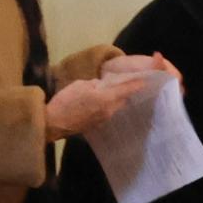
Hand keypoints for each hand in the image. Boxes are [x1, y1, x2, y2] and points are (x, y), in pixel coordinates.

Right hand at [45, 62, 166, 137]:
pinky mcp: (99, 124)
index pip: (127, 89)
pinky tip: (102, 101)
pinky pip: (109, 112)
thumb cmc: (65, 101)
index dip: (138, 83)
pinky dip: (109, 105)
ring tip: (113, 91)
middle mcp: (110, 110)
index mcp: (106, 98)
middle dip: (126, 91)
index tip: (148, 78)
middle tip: (127, 83)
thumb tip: (103, 85)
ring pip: (117, 106)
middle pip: (124, 99)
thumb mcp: (81, 85)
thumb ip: (96, 84)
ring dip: (117, 99)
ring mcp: (105, 119)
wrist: (54, 122)